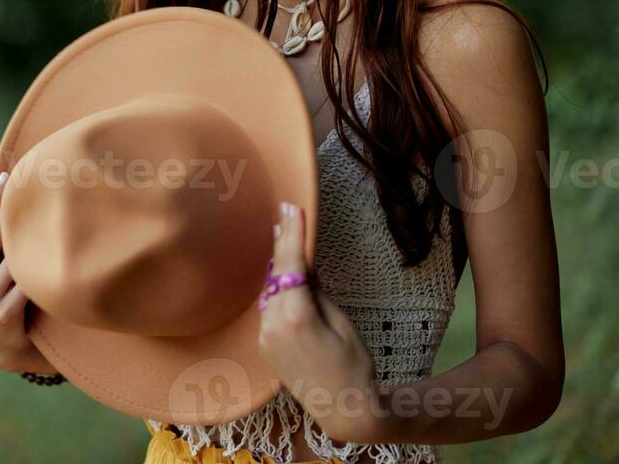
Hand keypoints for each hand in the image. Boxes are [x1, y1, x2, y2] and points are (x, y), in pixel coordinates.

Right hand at [0, 172, 57, 374]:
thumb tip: (2, 193)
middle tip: (38, 186)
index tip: (11, 175)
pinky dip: (41, 268)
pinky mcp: (4, 314)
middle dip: (16, 210)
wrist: (2, 350)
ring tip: (55, 214)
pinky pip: (26, 282)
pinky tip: (57, 253)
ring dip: (34, 238)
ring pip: (13, 257)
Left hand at [258, 201, 381, 444]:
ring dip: (279, 268)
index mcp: (296, 317)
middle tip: (286, 213)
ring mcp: (264, 337)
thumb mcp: (342, 323)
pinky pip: (269, 308)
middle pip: (276, 274)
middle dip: (282, 245)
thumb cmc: (354, 366)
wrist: (345, 410)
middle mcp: (272, 325)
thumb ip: (317, 291)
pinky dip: (277, 291)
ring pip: (271, 291)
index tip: (291, 208)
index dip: (291, 234)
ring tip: (285, 238)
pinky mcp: (264, 345)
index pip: (291, 265)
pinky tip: (284, 277)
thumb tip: (304, 265)